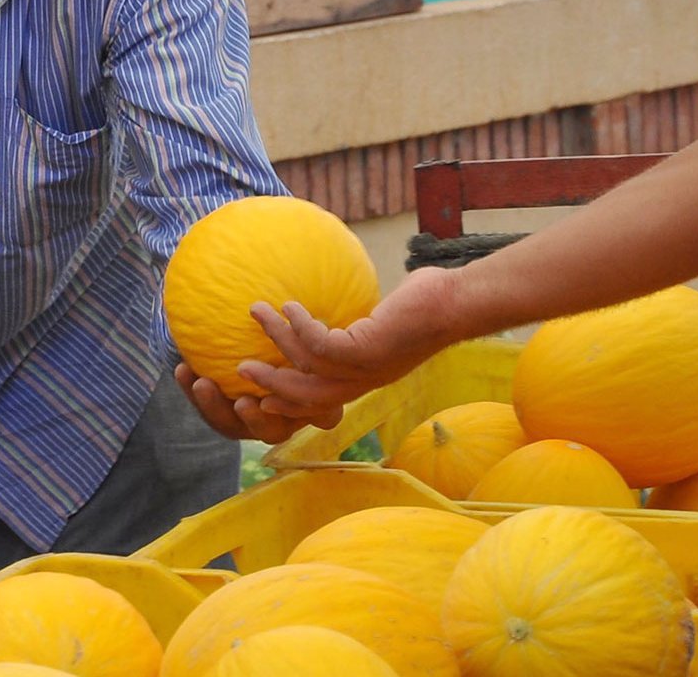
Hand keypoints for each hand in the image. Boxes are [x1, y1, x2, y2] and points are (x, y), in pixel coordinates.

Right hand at [241, 266, 474, 426]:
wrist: (457, 304)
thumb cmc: (426, 303)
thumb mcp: (381, 316)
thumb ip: (356, 318)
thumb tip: (332, 295)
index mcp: (363, 379)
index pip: (318, 402)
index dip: (286, 402)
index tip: (259, 394)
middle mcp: (363, 381)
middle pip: (304, 397)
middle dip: (269, 385)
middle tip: (239, 369)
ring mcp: (365, 369)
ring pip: (306, 366)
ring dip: (277, 339)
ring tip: (258, 311)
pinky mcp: (367, 350)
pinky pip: (321, 345)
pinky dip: (299, 326)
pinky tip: (291, 305)